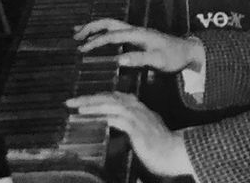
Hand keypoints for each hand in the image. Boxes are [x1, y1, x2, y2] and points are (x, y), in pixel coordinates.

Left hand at [66, 92, 193, 177]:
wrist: (177, 152)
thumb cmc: (162, 148)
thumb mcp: (146, 134)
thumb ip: (134, 130)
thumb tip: (118, 131)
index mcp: (142, 111)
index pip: (118, 98)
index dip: (101, 97)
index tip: (85, 99)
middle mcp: (139, 110)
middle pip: (112, 97)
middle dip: (91, 97)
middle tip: (72, 100)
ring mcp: (138, 118)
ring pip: (112, 105)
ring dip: (92, 104)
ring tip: (76, 106)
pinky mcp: (137, 128)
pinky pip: (116, 118)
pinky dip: (101, 115)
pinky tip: (89, 116)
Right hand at [74, 18, 203, 73]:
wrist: (187, 52)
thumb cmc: (174, 56)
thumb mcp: (158, 60)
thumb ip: (140, 59)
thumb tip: (118, 60)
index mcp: (138, 34)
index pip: (112, 35)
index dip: (96, 42)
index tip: (81, 50)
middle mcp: (135, 30)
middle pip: (109, 23)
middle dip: (91, 27)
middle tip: (75, 37)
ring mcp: (136, 33)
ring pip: (111, 26)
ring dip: (95, 28)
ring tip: (78, 34)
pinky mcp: (137, 38)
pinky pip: (115, 32)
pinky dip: (102, 33)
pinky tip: (95, 40)